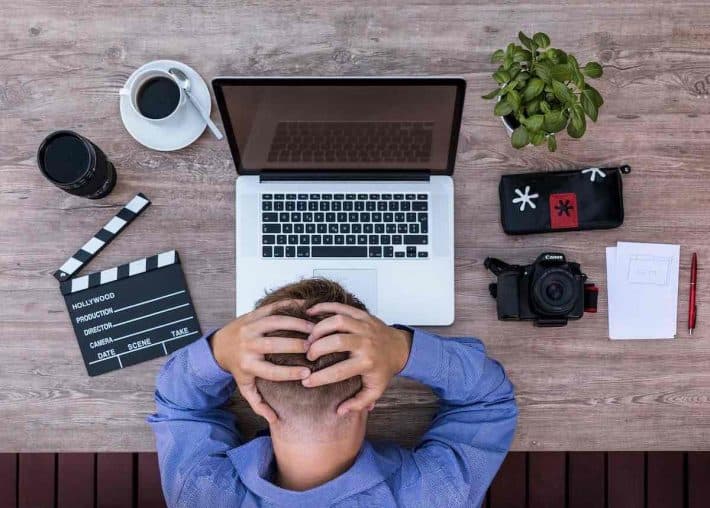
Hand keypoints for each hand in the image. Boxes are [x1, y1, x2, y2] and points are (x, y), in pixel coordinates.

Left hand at [211, 301, 313, 423]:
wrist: (220, 344)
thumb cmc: (238, 367)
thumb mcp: (245, 386)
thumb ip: (258, 403)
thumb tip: (274, 419)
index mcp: (248, 365)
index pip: (272, 371)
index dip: (291, 372)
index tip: (308, 373)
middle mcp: (248, 345)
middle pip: (274, 345)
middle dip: (296, 345)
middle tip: (314, 348)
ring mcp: (250, 327)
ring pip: (275, 322)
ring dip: (296, 324)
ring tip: (314, 328)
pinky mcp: (253, 314)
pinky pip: (273, 308)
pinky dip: (290, 305)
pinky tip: (305, 308)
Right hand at [302, 303, 411, 414]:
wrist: (400, 349)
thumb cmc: (384, 370)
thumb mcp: (375, 390)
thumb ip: (358, 403)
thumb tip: (339, 411)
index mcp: (367, 363)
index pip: (338, 371)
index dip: (319, 378)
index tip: (305, 382)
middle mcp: (365, 343)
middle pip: (336, 342)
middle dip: (317, 348)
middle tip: (308, 356)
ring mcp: (364, 326)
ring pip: (337, 321)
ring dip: (319, 328)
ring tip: (309, 337)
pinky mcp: (362, 314)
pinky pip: (341, 307)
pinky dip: (323, 307)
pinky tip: (310, 312)